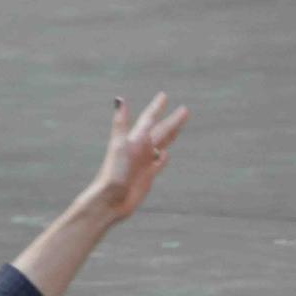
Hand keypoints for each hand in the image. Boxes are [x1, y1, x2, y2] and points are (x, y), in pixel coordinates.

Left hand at [84, 93, 189, 222]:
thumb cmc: (113, 172)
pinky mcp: (147, 176)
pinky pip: (158, 163)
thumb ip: (122, 123)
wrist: (110, 199)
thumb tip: (119, 99)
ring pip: (162, 144)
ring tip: (179, 126)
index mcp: (135, 139)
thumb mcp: (120, 145)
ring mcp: (143, 162)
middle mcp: (140, 149)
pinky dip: (163, 157)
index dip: (156, 108)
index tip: (164, 96)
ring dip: (171, 135)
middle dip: (172, 120)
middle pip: (160, 131)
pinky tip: (165, 153)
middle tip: (185, 109)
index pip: (149, 119)